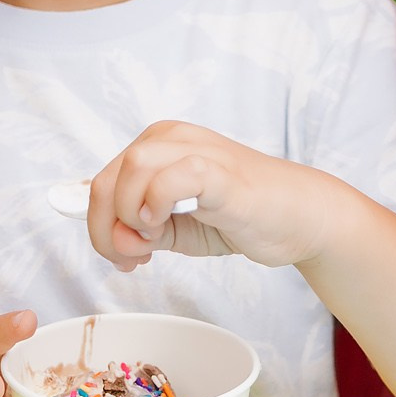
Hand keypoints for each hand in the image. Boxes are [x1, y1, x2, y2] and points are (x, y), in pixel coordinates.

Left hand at [85, 121, 344, 271]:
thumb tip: (111, 240)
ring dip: (129, 217)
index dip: (98, 225)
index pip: (101, 182)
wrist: (297, 217)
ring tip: (153, 242)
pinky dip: (155, 204)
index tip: (121, 255)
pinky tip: (163, 224)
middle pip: (107, 179)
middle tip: (133, 259)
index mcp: (157, 145)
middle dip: (106, 229)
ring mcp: (196, 150)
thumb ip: (138, 230)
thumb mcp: (174, 226)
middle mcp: (171, 138)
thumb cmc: (238, 217)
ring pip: (131, 169)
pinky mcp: (219, 171)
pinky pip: (171, 177)